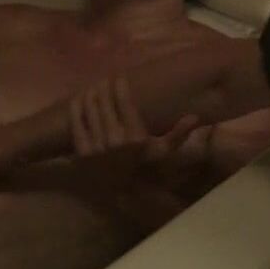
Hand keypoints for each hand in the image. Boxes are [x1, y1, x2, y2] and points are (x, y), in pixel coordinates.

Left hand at [69, 76, 200, 165]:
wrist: (119, 191)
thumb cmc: (142, 166)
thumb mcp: (163, 153)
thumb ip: (178, 134)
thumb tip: (194, 117)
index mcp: (136, 137)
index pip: (123, 100)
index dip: (119, 84)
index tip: (119, 78)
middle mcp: (115, 140)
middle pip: (104, 100)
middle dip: (104, 86)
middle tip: (105, 80)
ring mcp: (96, 145)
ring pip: (89, 107)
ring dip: (91, 93)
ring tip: (95, 87)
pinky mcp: (81, 151)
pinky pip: (76, 121)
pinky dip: (76, 106)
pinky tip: (80, 98)